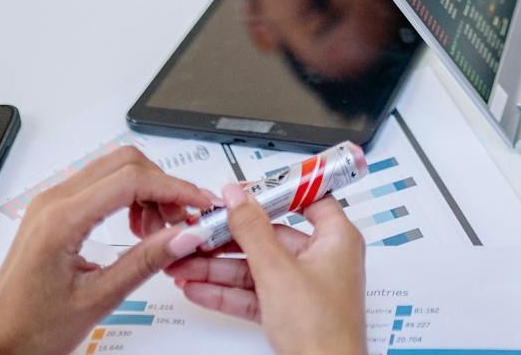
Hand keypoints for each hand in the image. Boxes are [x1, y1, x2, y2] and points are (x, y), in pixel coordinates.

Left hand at [0, 148, 218, 354]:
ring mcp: (50, 205)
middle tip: (183, 219)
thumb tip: (186, 235)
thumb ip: (146, 261)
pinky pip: (99, 186)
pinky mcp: (52, 213)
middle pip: (124, 162)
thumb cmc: (31, 330)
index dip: (174, 188)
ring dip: (146, 190)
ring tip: (159, 230)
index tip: (199, 204)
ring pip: (113, 170)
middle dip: (162, 185)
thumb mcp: (98, 300)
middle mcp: (53, 202)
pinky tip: (136, 229)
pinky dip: (127, 198)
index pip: (131, 180)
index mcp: (61, 221)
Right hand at [162, 182, 364, 354]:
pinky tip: (197, 289)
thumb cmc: (322, 329)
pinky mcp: (289, 313)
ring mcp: (305, 288)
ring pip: (256, 269)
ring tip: (184, 263)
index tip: (242, 191)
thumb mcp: (278, 271)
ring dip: (218, 268)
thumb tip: (237, 196)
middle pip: (272, 236)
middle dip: (229, 239)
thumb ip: (253, 230)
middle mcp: (323, 259)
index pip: (309, 199)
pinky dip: (226, 293)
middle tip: (199, 233)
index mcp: (337, 239)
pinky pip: (254, 295)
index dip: (275, 192)